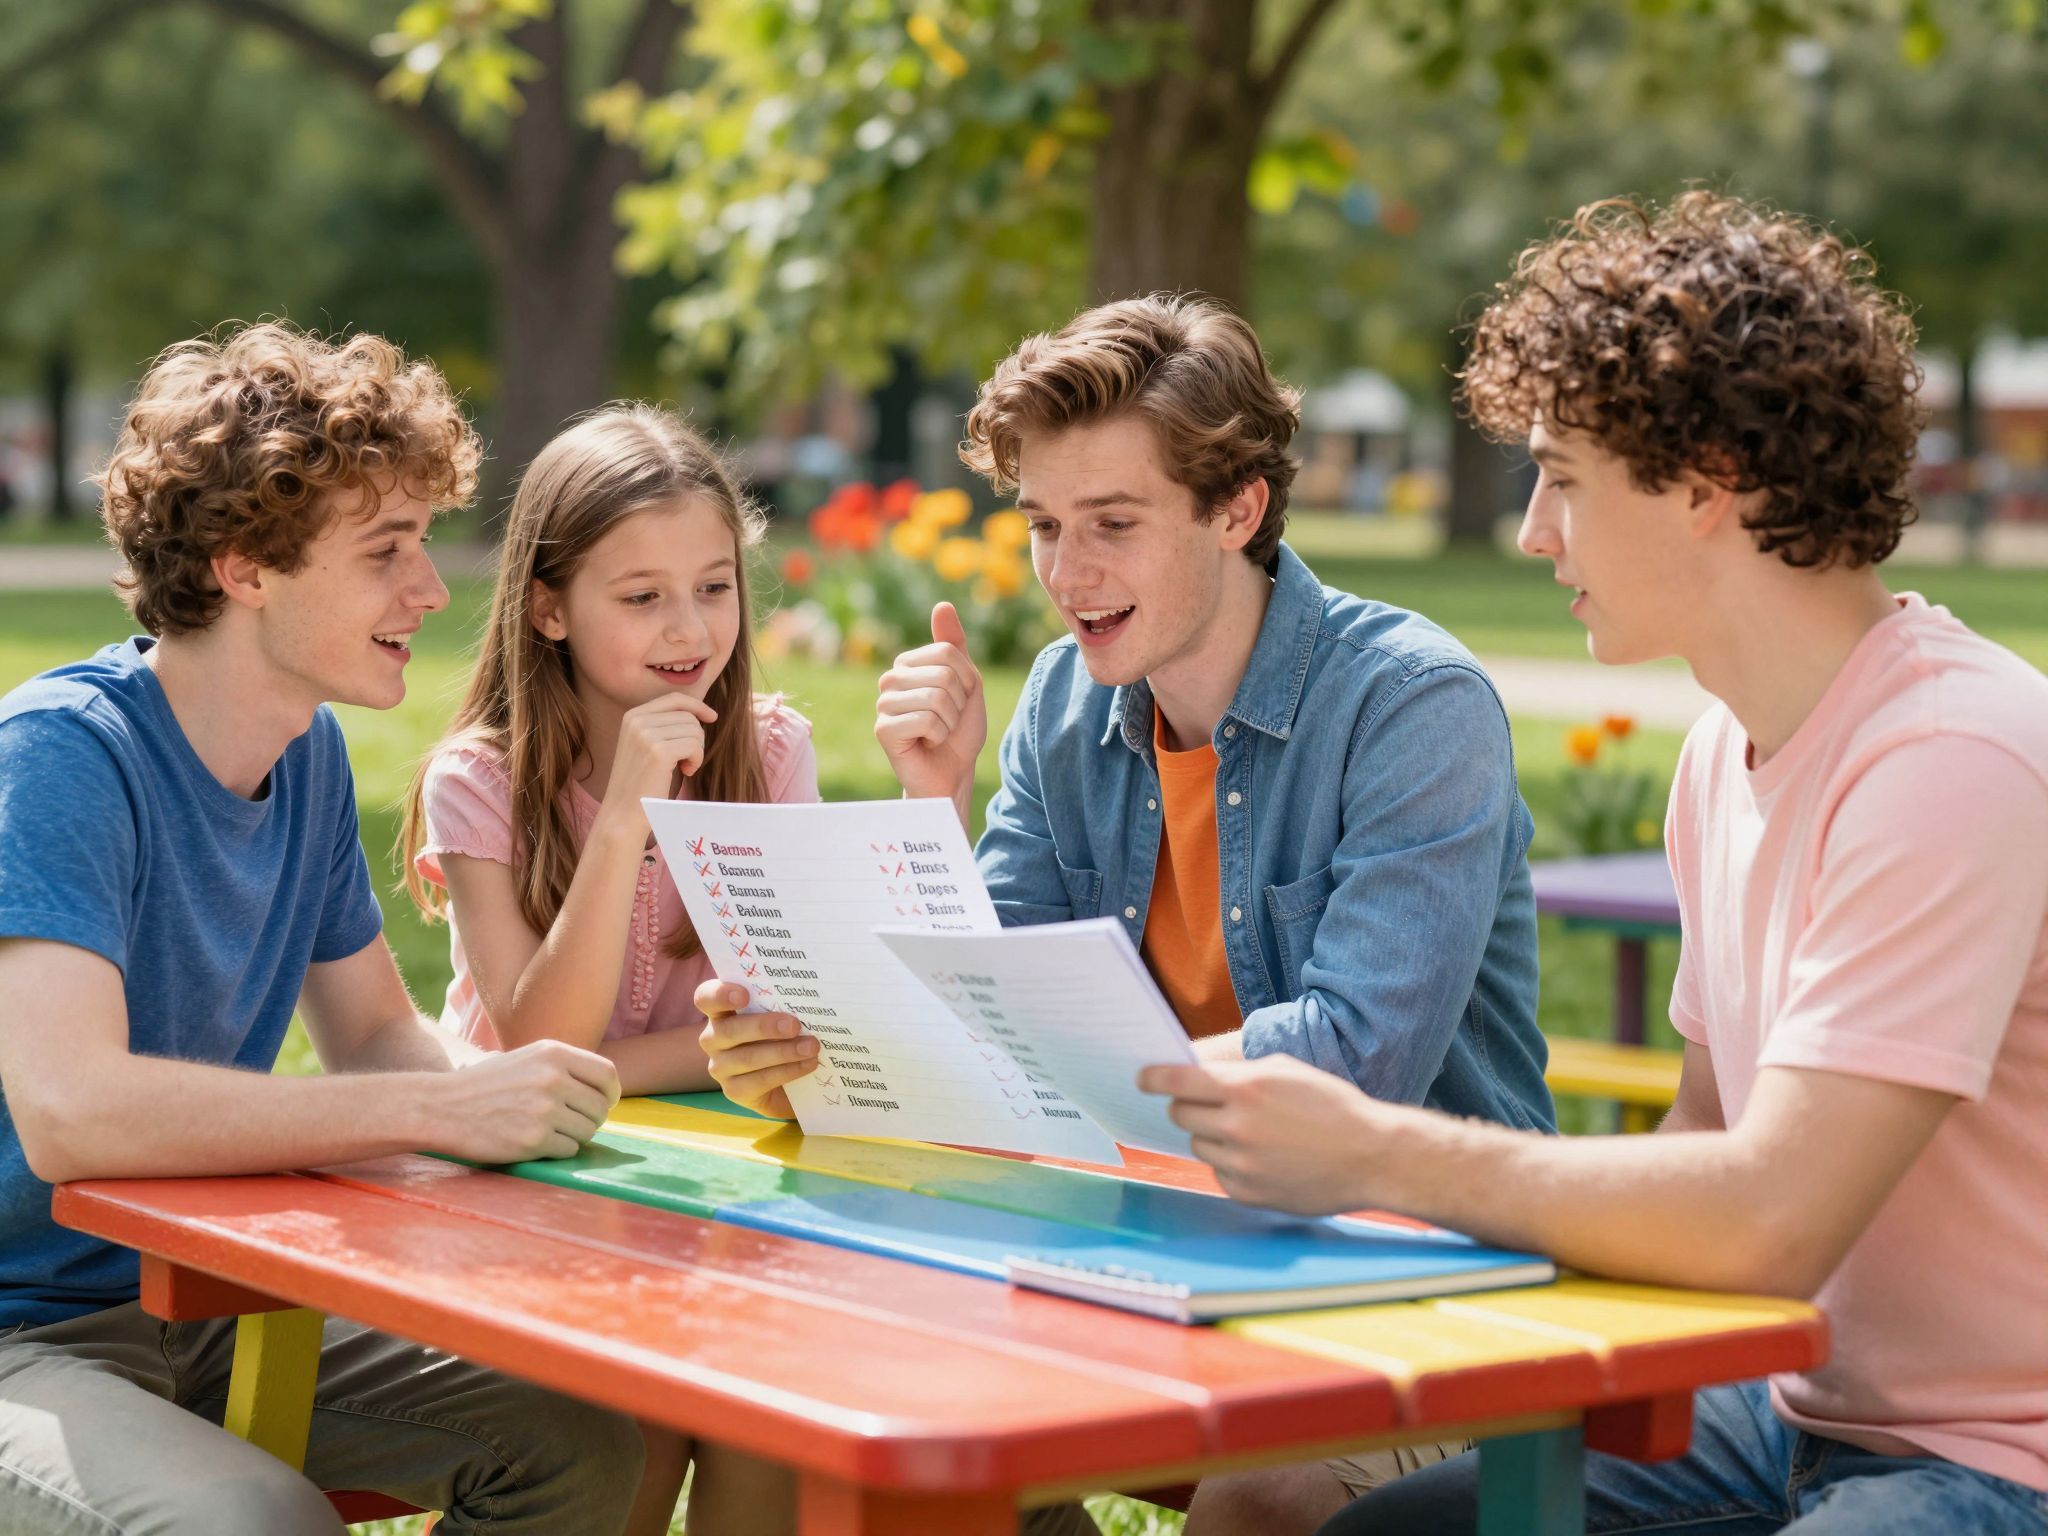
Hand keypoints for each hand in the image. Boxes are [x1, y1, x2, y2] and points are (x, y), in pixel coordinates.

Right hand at [431, 1040, 620, 1163]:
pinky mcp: (533, 1140)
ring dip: (573, 1136)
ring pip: (587, 1131)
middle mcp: (552, 1078)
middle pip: (600, 1107)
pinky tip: (533, 1142)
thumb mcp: (528, 1059)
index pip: (607, 1074)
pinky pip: (568, 1150)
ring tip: (547, 1130)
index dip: (610, 1093)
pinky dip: (557, 1150)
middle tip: (572, 1123)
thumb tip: (606, 1088)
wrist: (440, 1107)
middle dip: (592, 1119)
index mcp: (553, 1053)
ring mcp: (543, 1110)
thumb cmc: (486, 1085)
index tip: (605, 1103)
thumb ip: (564, 1068)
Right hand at [598, 694, 718, 835]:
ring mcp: (646, 734)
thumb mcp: (647, 746)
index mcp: (633, 716)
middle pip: (688, 716)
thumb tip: (699, 712)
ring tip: (684, 768)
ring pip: (694, 731)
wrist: (623, 813)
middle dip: (696, 738)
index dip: (697, 705)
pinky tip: (686, 772)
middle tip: (686, 761)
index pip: (674, 699)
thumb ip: (664, 726)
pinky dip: (696, 760)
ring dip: (696, 751)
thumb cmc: (642, 783)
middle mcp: (637, 720)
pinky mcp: (659, 751)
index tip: (712, 717)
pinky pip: (694, 746)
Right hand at [695, 980, 818, 1119]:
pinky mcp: (734, 1091)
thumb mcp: (780, 1014)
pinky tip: (808, 1064)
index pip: (705, 998)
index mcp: (720, 1012)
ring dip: (783, 1051)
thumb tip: (806, 992)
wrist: (789, 1081)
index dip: (720, 994)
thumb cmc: (783, 1035)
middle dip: (763, 1027)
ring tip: (812, 1047)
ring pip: (747, 1058)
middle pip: (729, 1031)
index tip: (745, 995)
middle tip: (794, 1025)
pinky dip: (787, 1071)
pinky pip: (759, 1080)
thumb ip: (782, 1002)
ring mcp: (720, 1067)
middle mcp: (714, 1038)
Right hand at [875, 603, 986, 806]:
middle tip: (948, 721)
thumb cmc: (958, 731)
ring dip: (950, 722)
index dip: (967, 681)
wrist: (952, 773)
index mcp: (908, 663)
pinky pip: (925, 719)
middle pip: (944, 674)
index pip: (949, 653)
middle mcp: (891, 679)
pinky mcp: (883, 729)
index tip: (959, 701)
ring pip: (936, 697)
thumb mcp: (966, 682)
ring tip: (938, 732)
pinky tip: (927, 743)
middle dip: (959, 703)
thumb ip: (954, 645)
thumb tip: (942, 605)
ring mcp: (883, 703)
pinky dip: (938, 735)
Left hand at [1139, 1054, 1387, 1213]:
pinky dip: (1230, 1164)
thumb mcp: (1285, 1071)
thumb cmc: (1332, 1106)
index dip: (1153, 1078)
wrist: (1372, 1156)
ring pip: (1198, 1145)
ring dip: (1212, 1136)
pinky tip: (1263, 1158)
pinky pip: (1218, 1173)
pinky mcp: (1247, 1193)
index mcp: (1246, 1089)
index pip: (1177, 1082)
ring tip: (1249, 1133)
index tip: (1142, 1079)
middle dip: (1187, 1107)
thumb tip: (1196, 1078)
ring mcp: (1241, 1164)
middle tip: (1205, 1105)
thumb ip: (1237, 1075)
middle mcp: (1237, 1127)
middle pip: (1181, 1115)